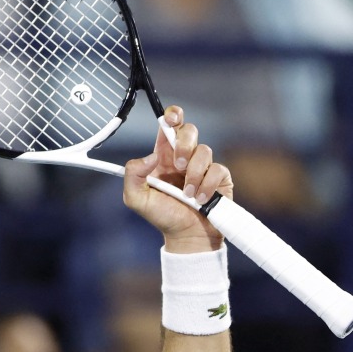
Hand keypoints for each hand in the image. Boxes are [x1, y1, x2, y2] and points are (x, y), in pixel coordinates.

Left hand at [122, 106, 231, 253]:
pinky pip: (217, 169)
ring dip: (194, 174)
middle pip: (190, 130)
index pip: (169, 127)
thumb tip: (150, 156)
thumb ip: (133, 174)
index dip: (172, 116)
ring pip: (204, 151)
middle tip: (177, 166)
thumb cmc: (161, 216)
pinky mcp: (220, 177)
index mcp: (163, 156)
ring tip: (187, 195)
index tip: (171, 118)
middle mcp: (184, 157)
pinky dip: (207, 186)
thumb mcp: (136, 198)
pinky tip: (200, 200)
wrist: (186, 236)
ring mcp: (203, 166)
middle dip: (184, 145)